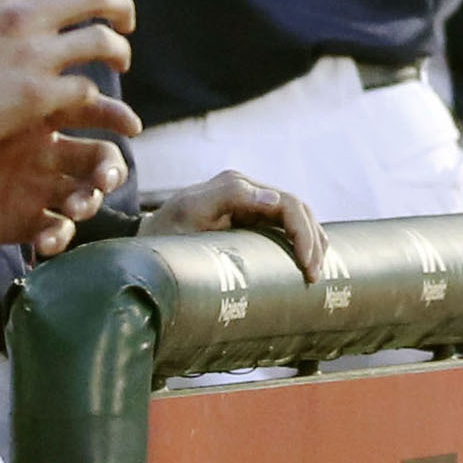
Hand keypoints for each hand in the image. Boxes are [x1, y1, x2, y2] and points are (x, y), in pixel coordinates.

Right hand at [0, 0, 139, 161]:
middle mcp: (21, 15)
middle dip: (119, 6)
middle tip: (126, 22)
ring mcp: (32, 55)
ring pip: (101, 41)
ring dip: (118, 51)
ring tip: (120, 62)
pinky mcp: (37, 97)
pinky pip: (86, 88)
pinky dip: (94, 94)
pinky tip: (90, 101)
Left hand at [140, 171, 325, 279]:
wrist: (146, 246)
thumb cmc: (164, 233)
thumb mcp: (188, 213)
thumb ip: (226, 196)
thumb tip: (273, 198)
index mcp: (236, 186)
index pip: (286, 203)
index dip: (302, 232)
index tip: (305, 265)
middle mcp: (248, 192)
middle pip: (298, 209)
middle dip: (312, 240)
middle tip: (314, 276)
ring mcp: (251, 207)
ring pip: (298, 218)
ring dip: (313, 241)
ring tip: (316, 272)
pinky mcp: (251, 224)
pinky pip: (286, 228)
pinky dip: (303, 242)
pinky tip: (310, 261)